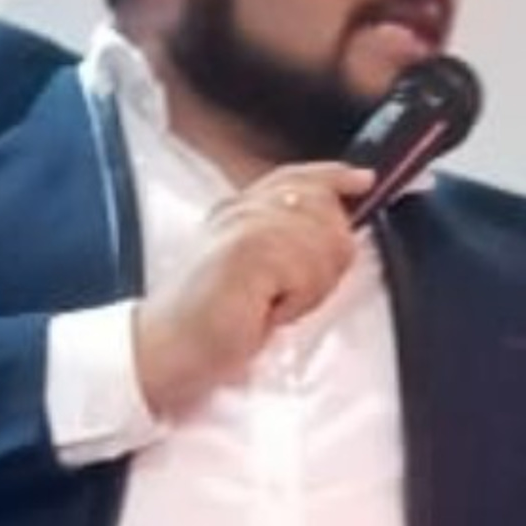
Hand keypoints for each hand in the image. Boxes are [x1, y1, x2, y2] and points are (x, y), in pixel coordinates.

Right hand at [130, 164, 374, 417]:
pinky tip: (267, 312)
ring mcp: (244, 225)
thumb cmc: (206, 324)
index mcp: (240, 209)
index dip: (334, 176)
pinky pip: (308, 272)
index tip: (361, 181)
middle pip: (325, 210)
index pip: (298, 176)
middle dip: (326, 260)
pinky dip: (297, 302)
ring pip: (324, 245)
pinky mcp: (248, 251)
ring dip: (310, 289)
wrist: (164, 349)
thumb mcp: (256, 276)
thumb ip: (289, 244)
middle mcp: (242, 209)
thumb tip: (339, 226)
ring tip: (273, 306)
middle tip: (290, 295)